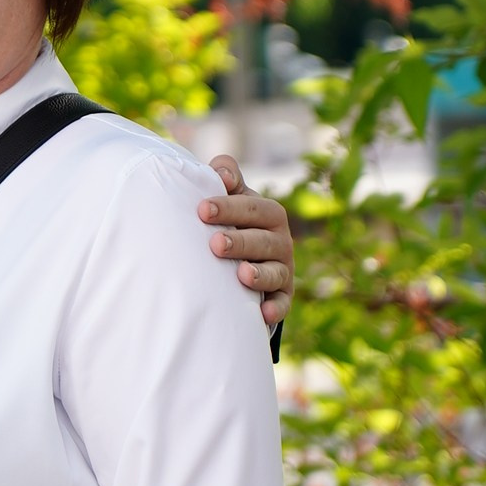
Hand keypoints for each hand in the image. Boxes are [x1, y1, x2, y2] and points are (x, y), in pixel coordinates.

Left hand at [199, 152, 294, 328]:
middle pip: (264, 240)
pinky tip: (263, 313)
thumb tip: (222, 172)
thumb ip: (227, 178)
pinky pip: (282, 303)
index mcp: (267, 214)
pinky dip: (276, 308)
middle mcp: (279, 240)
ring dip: (260, 274)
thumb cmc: (231, 222)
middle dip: (241, 241)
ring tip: (242, 274)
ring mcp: (282, 269)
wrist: (244, 258)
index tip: (202, 210)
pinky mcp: (282, 296)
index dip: (229, 207)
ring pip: (276, 271)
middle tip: (215, 244)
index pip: (253, 208)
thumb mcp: (232, 199)